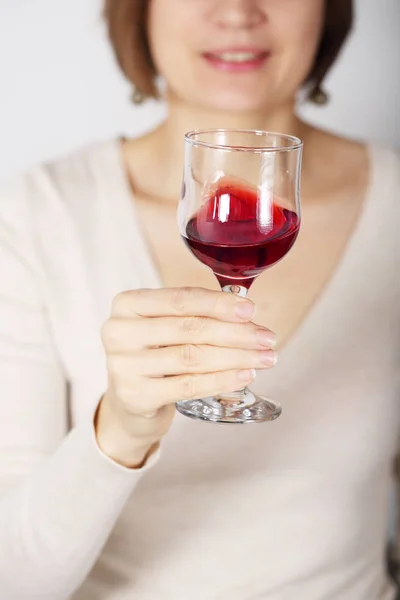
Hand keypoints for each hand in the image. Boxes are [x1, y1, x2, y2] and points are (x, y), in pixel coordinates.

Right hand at [96, 287, 276, 467]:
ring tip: (263, 358)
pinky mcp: (135, 396)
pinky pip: (188, 386)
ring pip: (192, 358)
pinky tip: (244, 376)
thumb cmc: (154, 354)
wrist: (129, 403)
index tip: (250, 310)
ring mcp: (124, 366)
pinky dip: (221, 380)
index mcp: (127, 304)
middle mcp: (119, 332)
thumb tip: (245, 313)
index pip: (180, 299)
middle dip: (235, 333)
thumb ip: (196, 313)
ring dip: (235, 357)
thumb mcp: (165, 326)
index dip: (219, 304)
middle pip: (190, 328)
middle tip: (266, 338)